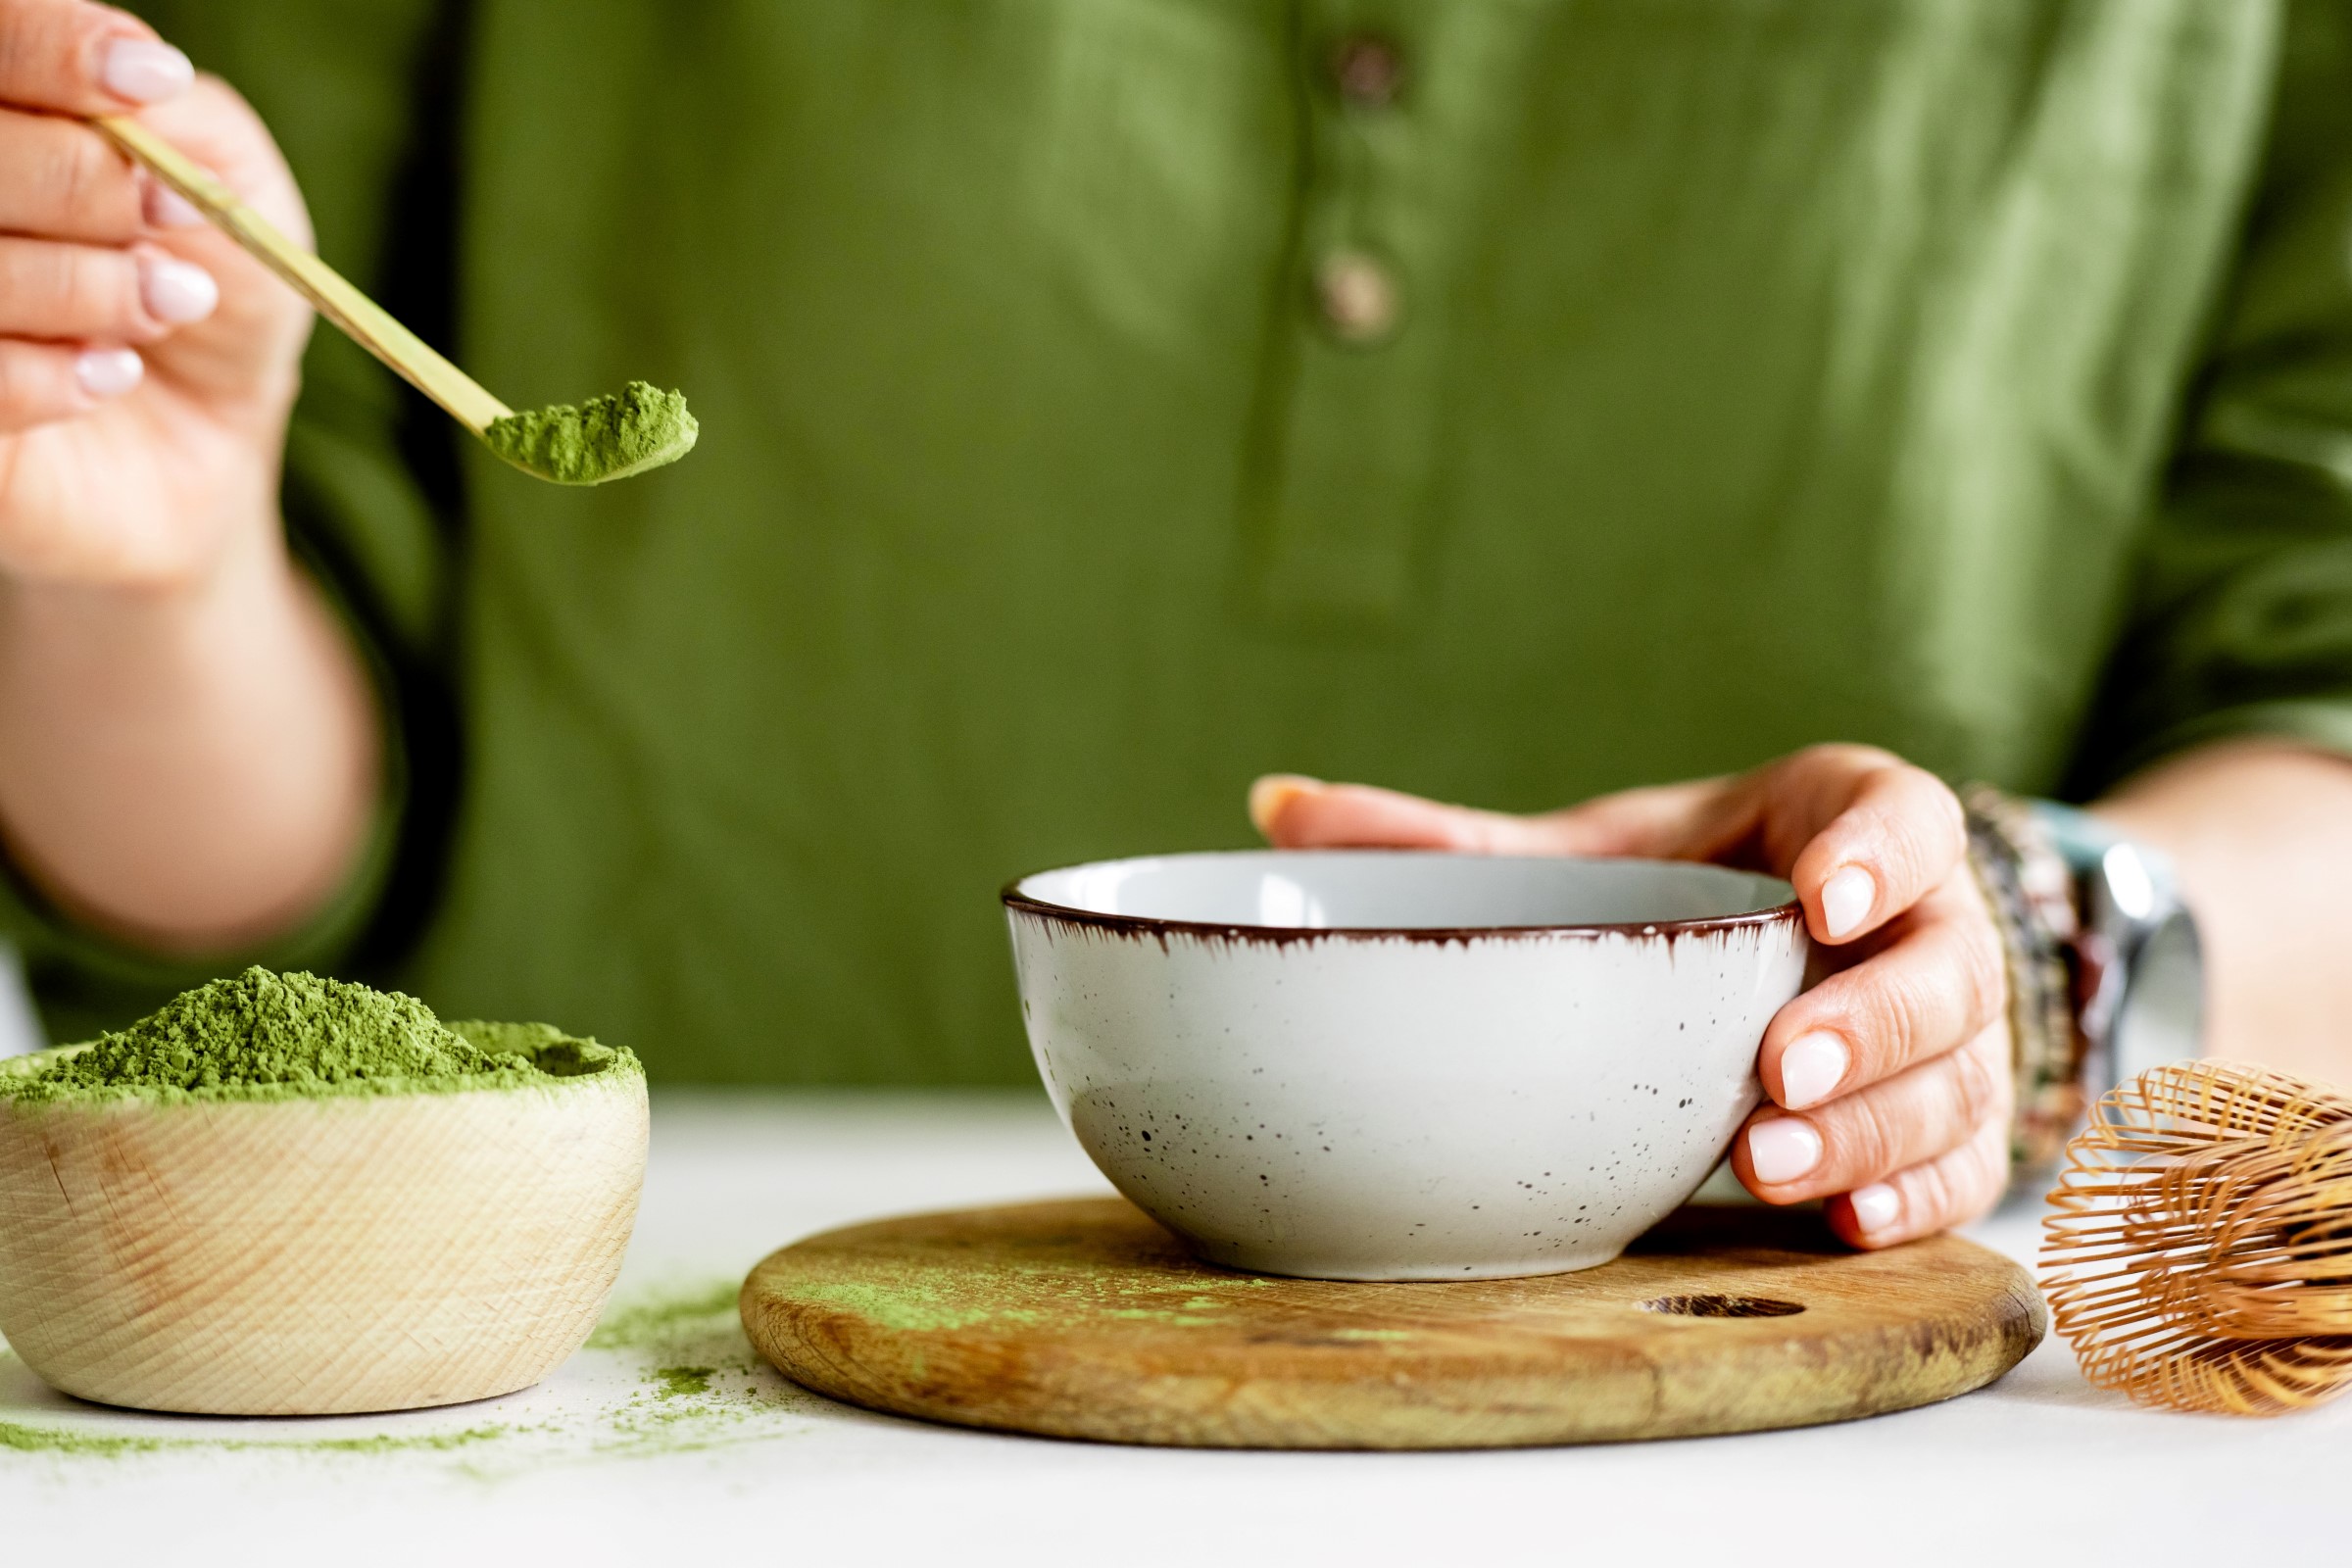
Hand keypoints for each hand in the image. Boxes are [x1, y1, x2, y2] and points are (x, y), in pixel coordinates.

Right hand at [0, 0, 311, 589]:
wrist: (208, 449)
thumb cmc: (214, 297)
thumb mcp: (237, 199)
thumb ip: (188, 126)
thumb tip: (138, 84)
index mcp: (3, 114)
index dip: (51, 49)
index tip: (152, 82)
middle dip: (82, 179)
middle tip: (169, 221)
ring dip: (81, 282)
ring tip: (166, 305)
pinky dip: (46, 375)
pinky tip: (111, 376)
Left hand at [1250, 744, 2012, 1247]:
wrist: (1790, 941)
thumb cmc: (1680, 885)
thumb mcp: (1584, 853)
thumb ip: (1447, 841)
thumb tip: (1272, 805)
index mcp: (1840, 820)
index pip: (1900, 816)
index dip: (1878, 856)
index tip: (1820, 898)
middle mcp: (1921, 921)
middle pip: (1944, 965)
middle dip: (1870, 1021)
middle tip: (1776, 1067)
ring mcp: (1949, 1027)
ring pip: (1958, 1076)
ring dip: (1879, 1127)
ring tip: (1772, 1165)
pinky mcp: (1949, 1114)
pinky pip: (1967, 1161)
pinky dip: (1917, 1195)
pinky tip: (1845, 1225)